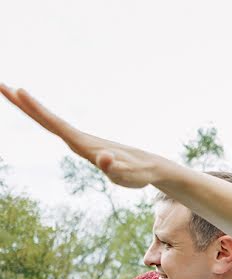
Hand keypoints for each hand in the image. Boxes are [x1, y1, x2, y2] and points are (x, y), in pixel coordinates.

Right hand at [0, 85, 163, 188]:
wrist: (150, 166)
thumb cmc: (138, 173)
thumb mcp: (126, 174)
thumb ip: (114, 167)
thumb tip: (105, 159)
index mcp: (84, 144)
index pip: (56, 124)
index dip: (37, 109)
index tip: (19, 91)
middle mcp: (81, 139)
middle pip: (48, 119)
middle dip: (25, 104)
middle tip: (1, 85)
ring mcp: (82, 141)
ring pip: (52, 122)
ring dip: (31, 109)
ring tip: (13, 93)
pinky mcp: (85, 146)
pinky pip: (59, 130)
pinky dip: (44, 119)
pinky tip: (38, 115)